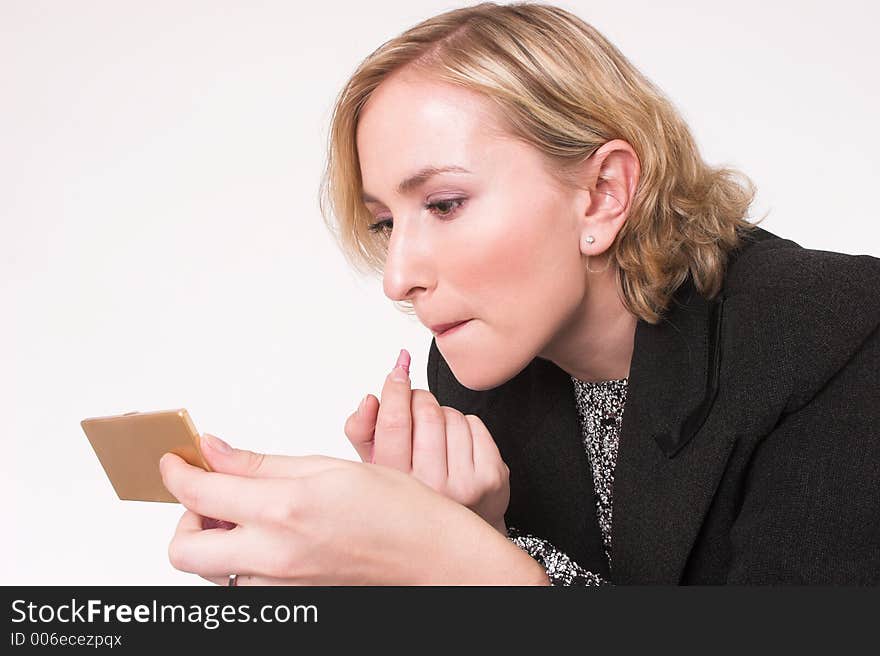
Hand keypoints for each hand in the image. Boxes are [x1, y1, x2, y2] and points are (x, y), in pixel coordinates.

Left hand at [158, 435, 547, 584]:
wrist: (432, 556)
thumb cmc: (398, 508)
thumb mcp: (329, 467)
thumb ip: (262, 463)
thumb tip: (215, 451)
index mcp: (284, 510)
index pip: (200, 494)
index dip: (177, 473)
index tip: (175, 460)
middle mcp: (274, 556)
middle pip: (183, 552)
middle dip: (183, 519)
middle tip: (208, 494)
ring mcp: (279, 586)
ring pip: (211, 571)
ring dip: (213, 540)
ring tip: (246, 513)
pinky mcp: (290, 599)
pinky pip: (242, 583)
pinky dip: (240, 559)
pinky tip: (269, 534)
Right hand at [344, 349, 509, 534]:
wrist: (452, 537)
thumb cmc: (409, 493)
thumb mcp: (374, 466)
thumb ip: (362, 430)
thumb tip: (371, 398)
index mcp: (396, 486)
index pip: (394, 423)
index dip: (395, 390)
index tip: (397, 371)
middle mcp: (431, 489)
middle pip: (427, 413)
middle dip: (419, 398)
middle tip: (414, 405)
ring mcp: (466, 485)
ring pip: (452, 416)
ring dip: (441, 414)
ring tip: (435, 437)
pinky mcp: (492, 478)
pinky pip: (476, 424)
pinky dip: (464, 425)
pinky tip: (456, 447)